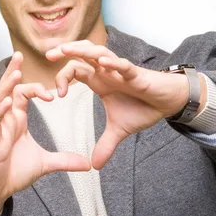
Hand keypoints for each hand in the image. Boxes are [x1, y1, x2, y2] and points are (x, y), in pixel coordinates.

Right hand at [0, 52, 90, 215]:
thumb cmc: (14, 172)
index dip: (34, 87)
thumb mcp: (45, 164)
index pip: (22, 94)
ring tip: (16, 73)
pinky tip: (7, 103)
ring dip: (5, 87)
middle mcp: (5, 120)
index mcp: (16, 120)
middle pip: (7, 90)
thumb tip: (87, 164)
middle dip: (12, 73)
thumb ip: (65, 160)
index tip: (52, 92)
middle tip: (20, 54)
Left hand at [46, 41, 189, 169]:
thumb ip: (105, 145)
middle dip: (65, 52)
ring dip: (82, 50)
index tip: (57, 96)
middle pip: (82, 54)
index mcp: (99, 81)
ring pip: (98, 52)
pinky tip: (101, 61)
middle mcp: (107, 72)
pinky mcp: (136, 74)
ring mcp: (120, 71)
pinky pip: (122, 65)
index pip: (75, 71)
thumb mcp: (119, 130)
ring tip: (66, 49)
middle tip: (49, 55)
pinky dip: (112, 62)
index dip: (62, 79)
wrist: (167, 103)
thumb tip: (95, 166)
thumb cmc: (143, 107)